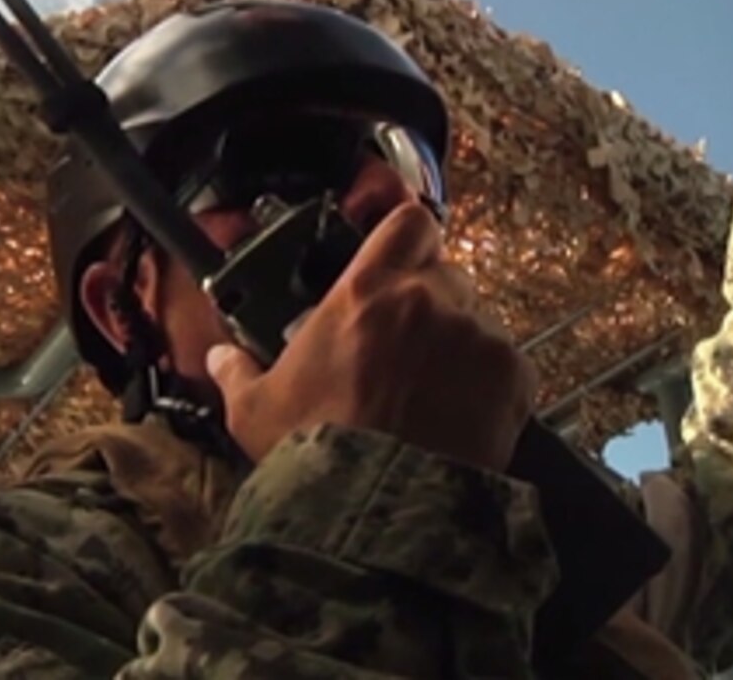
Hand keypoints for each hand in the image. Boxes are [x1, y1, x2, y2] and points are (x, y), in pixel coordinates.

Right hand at [206, 202, 537, 472]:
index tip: (402, 261)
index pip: (408, 223)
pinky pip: (508, 366)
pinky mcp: (512, 376)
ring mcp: (475, 336)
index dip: (409, 238)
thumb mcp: (257, 410)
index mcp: (366, 292)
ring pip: (477, 323)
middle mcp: (426, 300)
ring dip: (460, 349)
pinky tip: (461, 418)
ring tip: (433, 397)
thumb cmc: (314, 454)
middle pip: (446, 277)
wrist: (376, 508)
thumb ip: (238, 373)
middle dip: (432, 306)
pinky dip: (492, 386)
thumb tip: (220, 358)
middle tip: (409, 350)